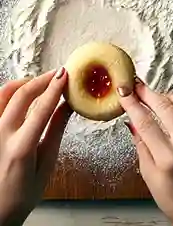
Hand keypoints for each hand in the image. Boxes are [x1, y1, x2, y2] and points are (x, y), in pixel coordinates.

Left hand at [0, 70, 70, 225]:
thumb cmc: (20, 195)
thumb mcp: (46, 166)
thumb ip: (55, 132)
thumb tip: (67, 107)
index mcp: (21, 148)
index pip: (41, 108)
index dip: (55, 87)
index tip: (66, 74)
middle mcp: (0, 136)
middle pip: (20, 95)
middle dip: (41, 80)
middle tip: (57, 75)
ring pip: (2, 94)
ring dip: (22, 83)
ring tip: (39, 83)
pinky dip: (8, 94)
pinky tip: (20, 95)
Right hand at [120, 80, 172, 225]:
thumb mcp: (150, 179)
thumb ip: (142, 149)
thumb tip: (133, 123)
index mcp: (167, 161)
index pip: (145, 123)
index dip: (133, 104)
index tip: (125, 92)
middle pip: (167, 109)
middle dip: (149, 93)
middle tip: (138, 86)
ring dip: (172, 95)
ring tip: (160, 96)